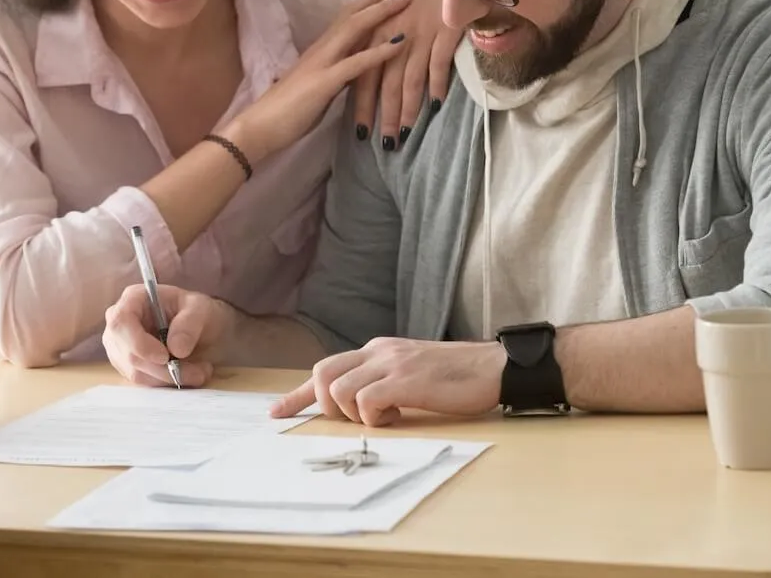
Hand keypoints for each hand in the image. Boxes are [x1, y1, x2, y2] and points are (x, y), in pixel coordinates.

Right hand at [102, 282, 230, 387]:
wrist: (200, 328)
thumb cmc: (195, 311)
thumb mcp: (200, 308)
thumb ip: (189, 324)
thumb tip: (176, 349)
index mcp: (132, 300)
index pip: (121, 323)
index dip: (138, 343)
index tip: (165, 357)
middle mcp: (120, 325)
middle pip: (129, 354)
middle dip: (164, 369)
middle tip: (198, 372)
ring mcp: (121, 348)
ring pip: (137, 373)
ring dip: (170, 378)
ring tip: (200, 372)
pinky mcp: (129, 368)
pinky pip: (144, 382)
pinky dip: (167, 383)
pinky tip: (188, 375)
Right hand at [225, 0, 411, 162]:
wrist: (260, 127)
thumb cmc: (288, 110)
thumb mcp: (321, 85)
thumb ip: (339, 72)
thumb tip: (359, 66)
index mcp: (322, 49)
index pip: (348, 15)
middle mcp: (323, 48)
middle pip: (354, 12)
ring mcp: (322, 63)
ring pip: (354, 28)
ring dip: (382, 11)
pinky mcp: (324, 83)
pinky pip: (356, 63)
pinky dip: (379, 52)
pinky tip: (401, 43)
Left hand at [269, 338, 502, 426]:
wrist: (494, 367)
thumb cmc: (455, 377)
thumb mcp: (409, 371)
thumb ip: (382, 380)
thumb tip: (357, 405)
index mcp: (376, 350)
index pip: (325, 367)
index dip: (297, 394)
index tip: (276, 412)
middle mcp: (378, 352)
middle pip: (321, 375)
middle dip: (324, 406)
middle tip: (353, 419)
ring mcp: (392, 364)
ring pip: (339, 390)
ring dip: (353, 415)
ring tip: (385, 417)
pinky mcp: (407, 381)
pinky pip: (367, 401)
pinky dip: (374, 417)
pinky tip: (397, 416)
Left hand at [352, 0, 458, 149]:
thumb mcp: (390, 16)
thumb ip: (381, 44)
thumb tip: (374, 74)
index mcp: (376, 34)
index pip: (364, 75)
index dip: (361, 105)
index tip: (360, 132)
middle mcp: (393, 37)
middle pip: (385, 84)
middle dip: (384, 116)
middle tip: (385, 145)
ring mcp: (418, 35)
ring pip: (409, 80)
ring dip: (407, 110)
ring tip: (406, 134)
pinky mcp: (442, 32)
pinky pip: (438, 64)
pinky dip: (437, 85)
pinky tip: (436, 106)